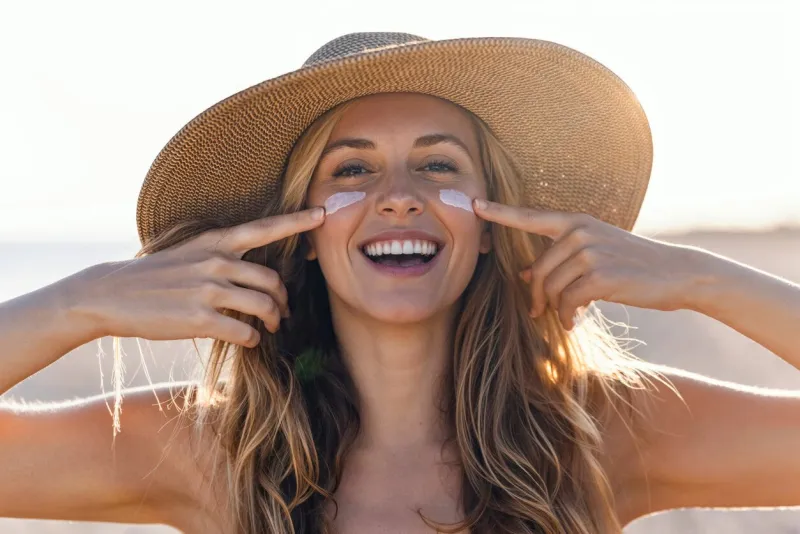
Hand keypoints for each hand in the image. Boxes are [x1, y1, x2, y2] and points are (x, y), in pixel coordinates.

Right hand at [70, 208, 324, 347]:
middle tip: (282, 312)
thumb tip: (255, 276)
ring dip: (272, 321)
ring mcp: (208, 291)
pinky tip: (247, 340)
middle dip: (283, 300)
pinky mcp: (200, 320)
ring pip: (263, 307)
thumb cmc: (155, 275)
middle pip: (272, 281)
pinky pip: (244, 332)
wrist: (111, 294)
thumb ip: (223, 258)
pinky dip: (252, 338)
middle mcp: (216, 262)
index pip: (265, 227)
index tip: (323, 214)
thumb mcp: (190, 253)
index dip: (297, 221)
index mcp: (215, 242)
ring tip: (269, 327)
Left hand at [474, 199, 699, 328]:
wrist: (677, 273)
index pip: (530, 217)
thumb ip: (560, 259)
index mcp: (575, 222)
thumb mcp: (595, 255)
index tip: (474, 205)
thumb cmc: (632, 265)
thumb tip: (526, 274)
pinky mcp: (600, 275)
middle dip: (537, 296)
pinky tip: (575, 321)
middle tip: (541, 312)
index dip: (500, 212)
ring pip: (551, 288)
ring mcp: (590, 251)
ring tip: (567, 317)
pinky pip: (567, 302)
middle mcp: (579, 232)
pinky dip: (567, 316)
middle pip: (538, 271)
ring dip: (555, 309)